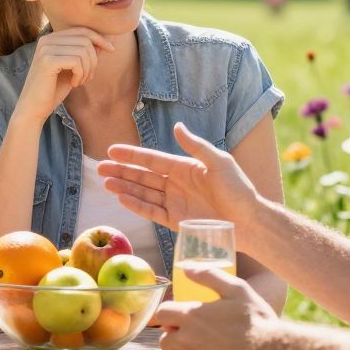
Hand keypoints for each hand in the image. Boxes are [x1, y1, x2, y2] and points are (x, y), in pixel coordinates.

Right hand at [16, 27, 114, 123]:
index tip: (111, 50)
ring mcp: (46, 49)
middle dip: (94, 59)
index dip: (100, 39)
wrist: (34, 108)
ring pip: (83, 51)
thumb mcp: (74, 69)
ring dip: (88, 69)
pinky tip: (74, 84)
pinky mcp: (47, 61)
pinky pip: (77, 61)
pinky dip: (81, 74)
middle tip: (88, 77)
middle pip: (85, 39)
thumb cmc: (54, 89)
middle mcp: (46, 40)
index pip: (82, 30)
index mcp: (51, 39)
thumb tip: (108, 40)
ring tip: (80, 82)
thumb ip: (87, 53)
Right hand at [100, 122, 265, 231]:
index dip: (132, 155)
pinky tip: (122, 199)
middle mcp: (176, 184)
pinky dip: (136, 205)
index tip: (112, 150)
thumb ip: (196, 146)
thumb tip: (177, 127)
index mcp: (185, 168)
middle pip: (143, 176)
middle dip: (121, 171)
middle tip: (99, 168)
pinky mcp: (176, 221)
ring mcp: (175, 202)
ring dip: (124, 187)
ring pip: (143, 193)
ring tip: (106, 183)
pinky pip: (152, 211)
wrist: (250, 222)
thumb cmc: (238, 190)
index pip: (152, 160)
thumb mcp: (219, 162)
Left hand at [153, 267, 288, 349]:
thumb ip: (209, 276)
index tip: (182, 318)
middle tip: (196, 336)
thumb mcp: (237, 289)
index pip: (161, 314)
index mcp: (190, 316)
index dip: (170, 315)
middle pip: (165, 340)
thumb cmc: (257, 320)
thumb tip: (186, 269)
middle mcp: (185, 340)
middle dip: (176, 337)